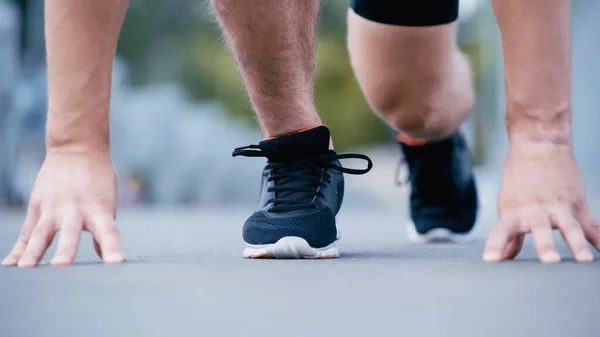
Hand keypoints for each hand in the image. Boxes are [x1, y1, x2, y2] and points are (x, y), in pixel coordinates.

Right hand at [2, 150, 124, 267]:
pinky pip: (26, 232)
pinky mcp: (37, 206)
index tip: (116, 263)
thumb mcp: (107, 202)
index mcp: (99, 208)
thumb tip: (105, 258)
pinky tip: (9, 264)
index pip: (109, 232)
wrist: (77, 147)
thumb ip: (104, 231)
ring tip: (26, 268)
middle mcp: (75, 209)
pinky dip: (18, 249)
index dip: (112, 248)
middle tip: (61, 266)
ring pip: (41, 233)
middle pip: (70, 233)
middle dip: (66, 250)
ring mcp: (53, 207)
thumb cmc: (98, 179)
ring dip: (34, 252)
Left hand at [484, 141, 599, 262]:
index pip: (501, 231)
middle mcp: (535, 210)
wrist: (539, 146)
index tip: (491, 260)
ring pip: (570, 227)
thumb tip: (503, 258)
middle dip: (545, 245)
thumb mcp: (509, 204)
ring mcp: (559, 207)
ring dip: (577, 244)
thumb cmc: (520, 180)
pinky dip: (599, 239)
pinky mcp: (577, 204)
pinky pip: (591, 225)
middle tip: (550, 261)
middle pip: (539, 229)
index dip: (495, 245)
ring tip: (585, 260)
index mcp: (513, 212)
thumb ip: (510, 234)